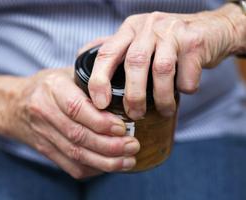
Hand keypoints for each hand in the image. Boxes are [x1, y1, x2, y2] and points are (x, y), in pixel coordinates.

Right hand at [3, 68, 139, 178]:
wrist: (13, 105)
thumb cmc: (47, 86)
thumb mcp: (66, 73)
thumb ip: (91, 80)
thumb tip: (125, 90)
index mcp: (52, 88)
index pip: (76, 108)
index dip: (100, 121)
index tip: (123, 127)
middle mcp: (44, 112)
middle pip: (78, 135)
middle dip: (109, 145)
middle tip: (133, 146)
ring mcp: (43, 134)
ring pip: (75, 154)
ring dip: (105, 161)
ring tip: (128, 160)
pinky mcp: (45, 150)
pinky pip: (70, 166)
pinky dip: (93, 169)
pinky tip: (110, 166)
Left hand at [87, 4, 242, 119]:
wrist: (211, 29)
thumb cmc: (168, 41)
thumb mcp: (139, 39)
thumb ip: (116, 49)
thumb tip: (84, 56)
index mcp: (130, 29)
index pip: (106, 52)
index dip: (99, 80)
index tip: (99, 104)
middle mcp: (148, 26)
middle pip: (134, 63)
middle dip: (133, 95)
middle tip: (135, 115)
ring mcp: (173, 31)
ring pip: (161, 70)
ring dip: (161, 97)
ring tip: (163, 110)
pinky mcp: (195, 41)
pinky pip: (187, 74)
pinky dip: (185, 88)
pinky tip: (184, 89)